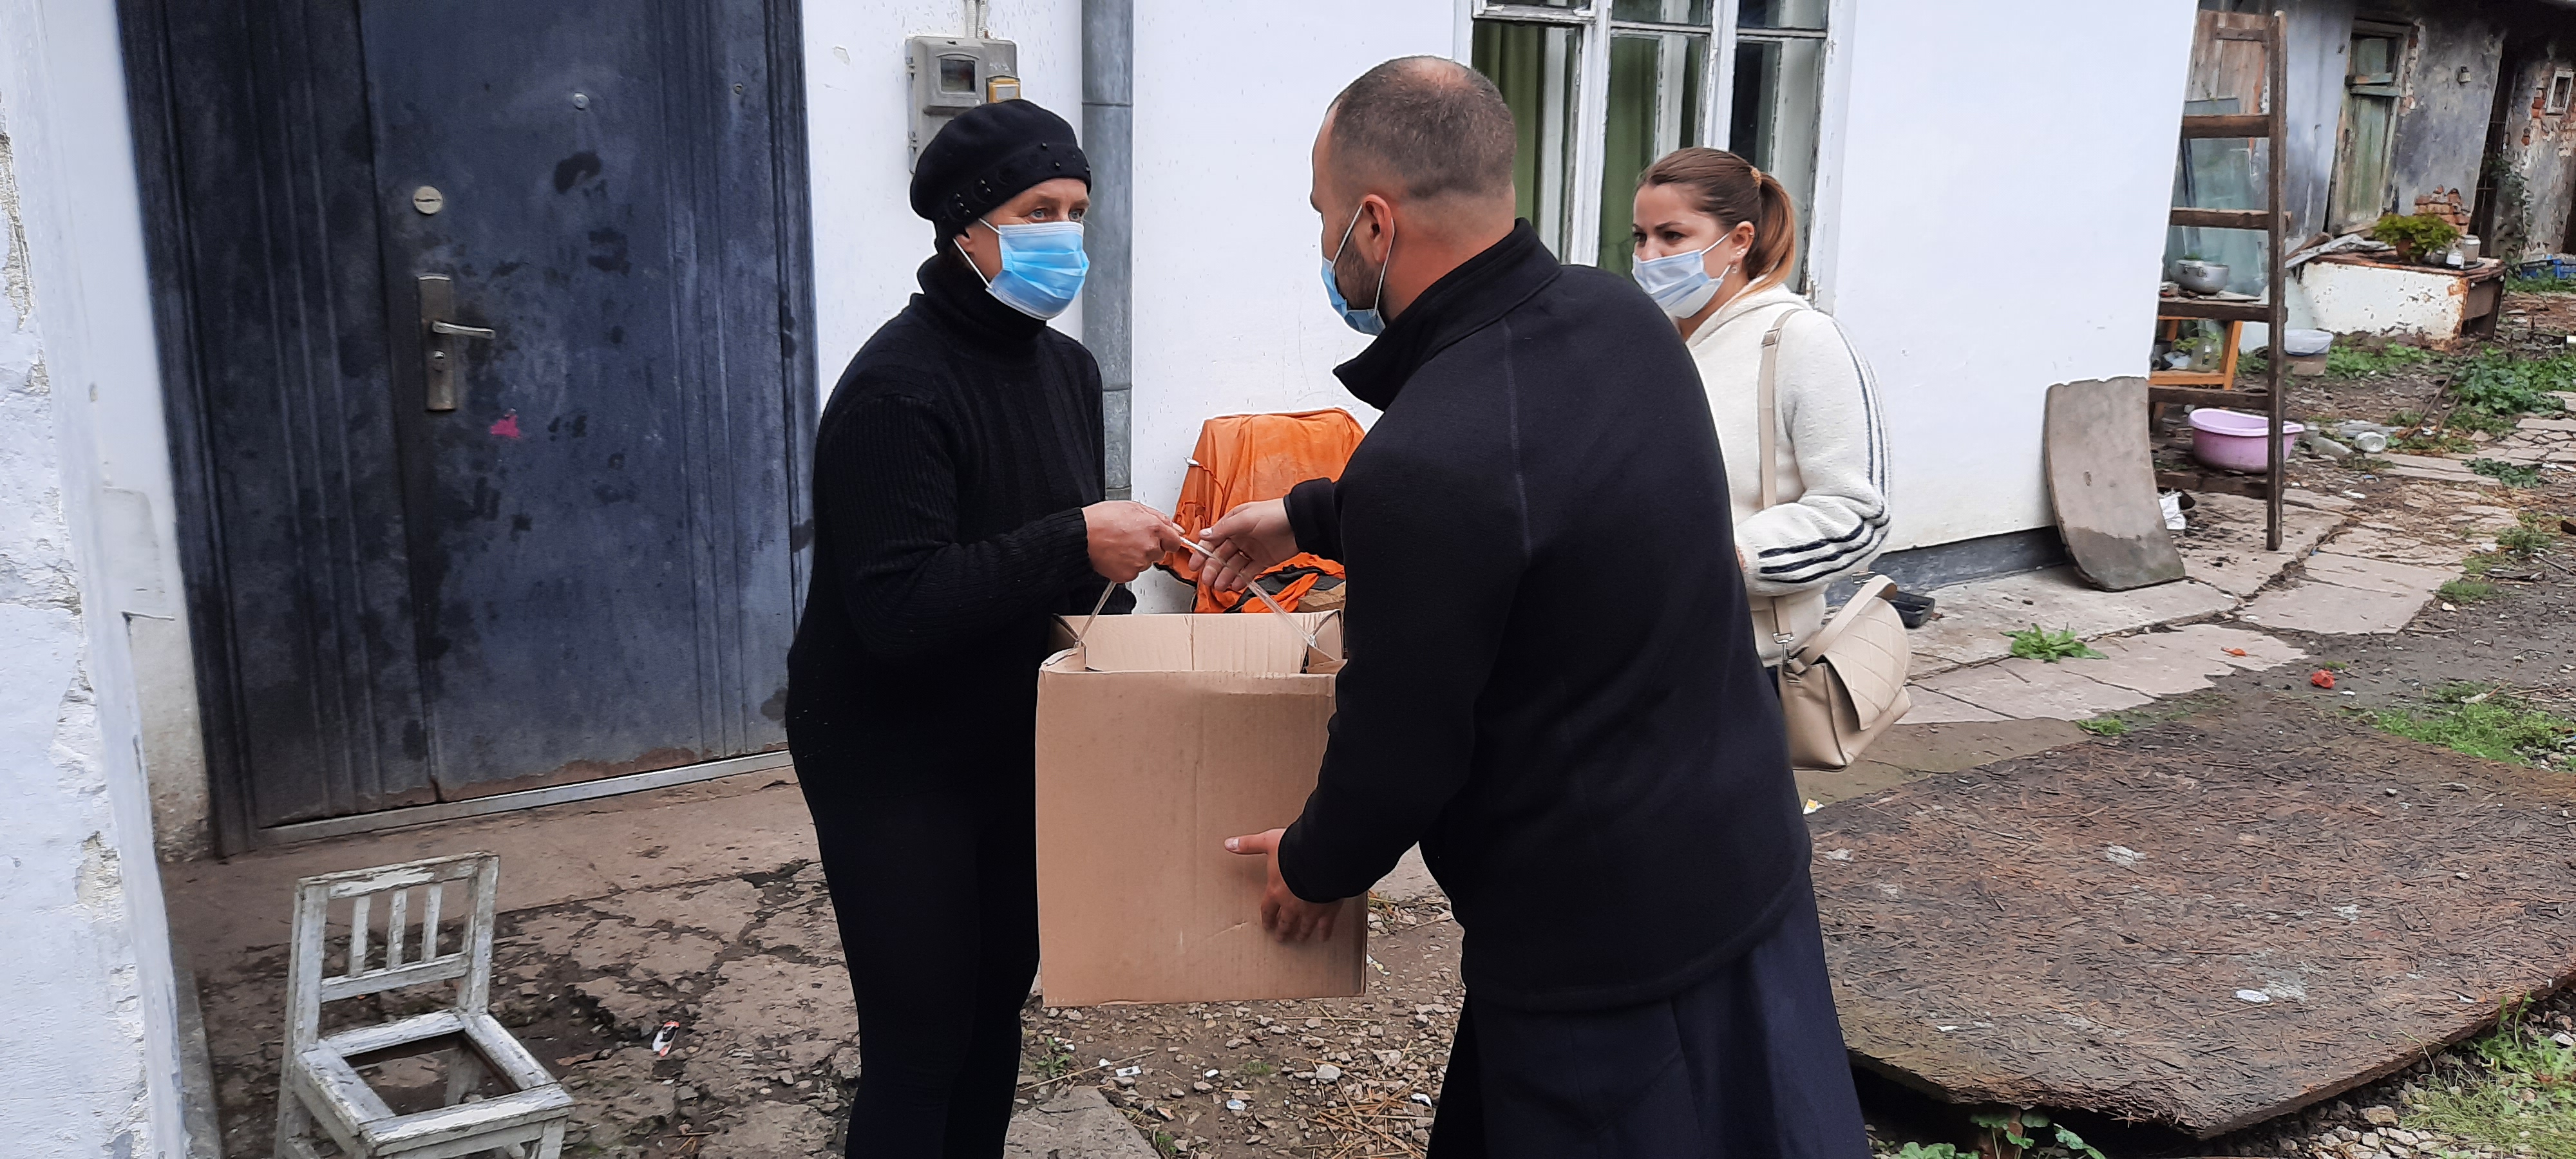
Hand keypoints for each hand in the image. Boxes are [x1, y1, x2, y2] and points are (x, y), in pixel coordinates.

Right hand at [1083, 501, 1185, 582]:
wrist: (1081, 536)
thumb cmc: (1101, 519)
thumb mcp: (1133, 507)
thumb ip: (1158, 517)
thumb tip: (1175, 527)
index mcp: (1154, 528)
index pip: (1175, 542)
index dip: (1167, 540)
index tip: (1161, 540)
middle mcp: (1149, 547)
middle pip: (1159, 553)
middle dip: (1149, 547)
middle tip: (1131, 539)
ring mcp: (1139, 562)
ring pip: (1146, 563)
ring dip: (1137, 556)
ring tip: (1120, 545)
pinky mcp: (1128, 574)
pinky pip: (1133, 572)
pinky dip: (1126, 566)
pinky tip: (1116, 555)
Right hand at [1197, 498, 1295, 592]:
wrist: (1299, 523)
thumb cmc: (1274, 514)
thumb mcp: (1245, 518)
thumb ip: (1224, 528)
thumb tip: (1205, 534)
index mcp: (1233, 524)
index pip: (1213, 540)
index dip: (1203, 553)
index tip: (1195, 565)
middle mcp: (1240, 537)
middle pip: (1221, 556)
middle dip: (1213, 569)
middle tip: (1207, 580)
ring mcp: (1251, 549)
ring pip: (1234, 565)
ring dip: (1225, 576)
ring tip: (1221, 586)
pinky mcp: (1263, 560)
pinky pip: (1249, 571)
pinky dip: (1241, 579)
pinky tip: (1235, 585)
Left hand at [1223, 827, 1339, 942]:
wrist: (1321, 858)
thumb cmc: (1294, 850)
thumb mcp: (1268, 842)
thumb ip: (1249, 845)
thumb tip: (1229, 844)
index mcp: (1276, 891)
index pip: (1268, 909)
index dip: (1267, 918)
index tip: (1267, 926)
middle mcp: (1291, 904)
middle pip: (1285, 921)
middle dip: (1283, 930)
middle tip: (1281, 937)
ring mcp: (1310, 909)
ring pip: (1304, 926)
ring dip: (1301, 933)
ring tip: (1300, 939)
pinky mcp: (1327, 909)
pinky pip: (1325, 925)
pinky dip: (1324, 932)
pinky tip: (1324, 937)